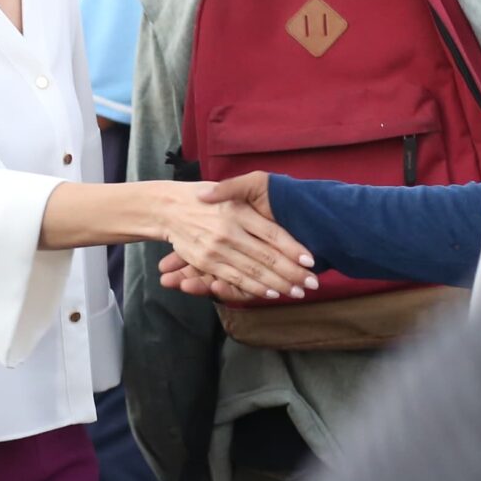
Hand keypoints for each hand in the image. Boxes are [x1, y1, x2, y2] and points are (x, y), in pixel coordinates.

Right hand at [150, 182, 315, 301]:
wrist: (167, 206)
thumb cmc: (202, 196)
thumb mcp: (227, 187)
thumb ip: (249, 198)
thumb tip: (274, 213)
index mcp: (240, 211)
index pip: (273, 234)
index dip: (293, 248)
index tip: (310, 260)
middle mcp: (230, 231)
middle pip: (268, 257)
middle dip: (293, 273)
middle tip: (313, 283)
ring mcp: (218, 248)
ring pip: (254, 272)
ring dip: (279, 285)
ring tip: (298, 292)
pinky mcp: (207, 261)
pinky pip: (234, 278)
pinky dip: (254, 288)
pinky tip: (270, 293)